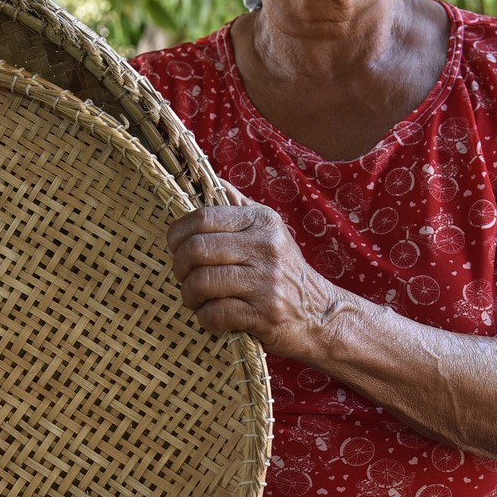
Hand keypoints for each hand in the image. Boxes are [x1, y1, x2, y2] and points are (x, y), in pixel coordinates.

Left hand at [165, 203, 347, 358]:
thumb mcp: (270, 230)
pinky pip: (216, 313)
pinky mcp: (264, 314)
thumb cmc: (284, 270)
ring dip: (189, 294)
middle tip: (183, 275)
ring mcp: (266, 282)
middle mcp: (266, 247)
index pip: (204, 217)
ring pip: (202, 282)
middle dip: (180, 265)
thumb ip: (239, 206)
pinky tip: (211, 315)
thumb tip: (210, 180)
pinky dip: (205, 317)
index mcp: (262, 221)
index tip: (175, 246)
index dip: (178, 233)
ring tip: (195, 297)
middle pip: (197, 249)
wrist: (321, 313)